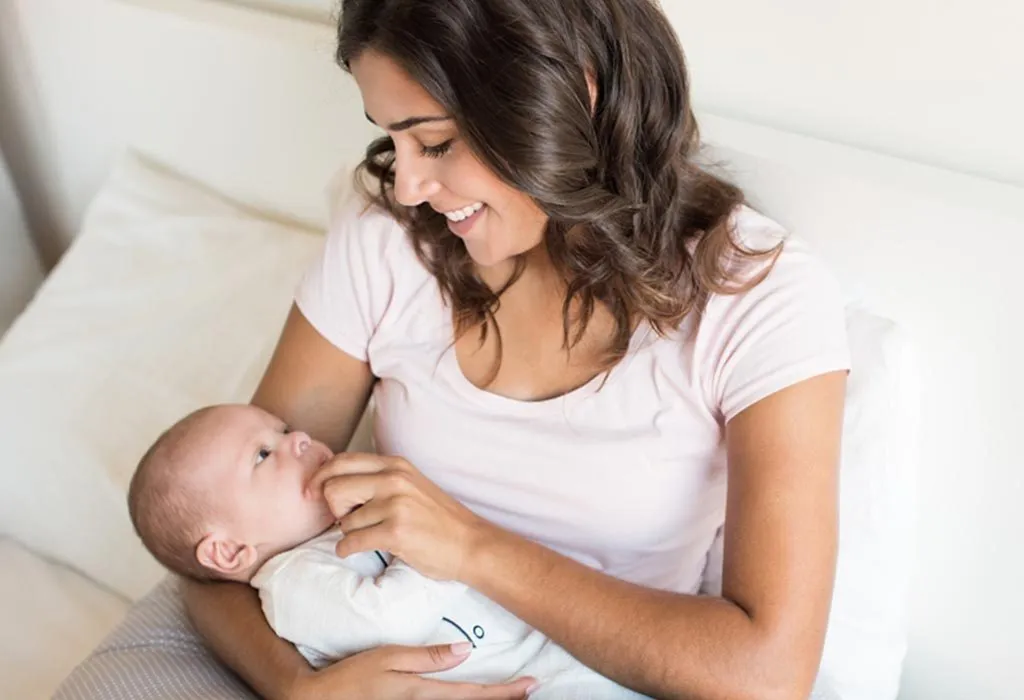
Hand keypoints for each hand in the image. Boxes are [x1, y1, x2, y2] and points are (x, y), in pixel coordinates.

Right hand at [287, 642, 535, 699]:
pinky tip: (473, 693)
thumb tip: (466, 651)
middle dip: (504, 697)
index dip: (506, 691)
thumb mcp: (390, 658)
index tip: (532, 683)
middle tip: (530, 686)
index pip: (476, 694)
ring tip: (510, 690)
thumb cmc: (353, 676)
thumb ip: (428, 657)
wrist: (321, 699)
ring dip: (487, 699)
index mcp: (425, 693)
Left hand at [306, 453, 495, 580]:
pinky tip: (355, 550)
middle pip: (334, 487)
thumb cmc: (438, 519)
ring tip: (367, 536)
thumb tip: (334, 482)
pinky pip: (351, 541)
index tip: (310, 492)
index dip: (320, 477)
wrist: (470, 543)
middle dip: (333, 508)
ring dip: (348, 533)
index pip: (342, 460)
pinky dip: (347, 549)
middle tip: (344, 519)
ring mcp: (395, 505)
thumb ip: (379, 479)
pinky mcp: (396, 532)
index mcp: (396, 465)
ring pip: (344, 520)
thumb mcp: (411, 485)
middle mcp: (394, 479)